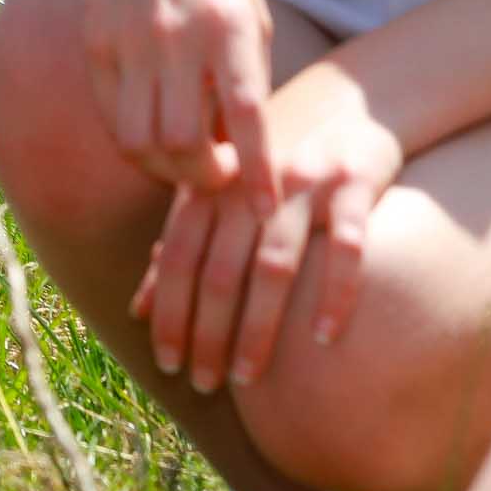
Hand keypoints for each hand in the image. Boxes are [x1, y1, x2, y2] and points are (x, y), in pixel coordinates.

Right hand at [70, 0, 278, 201]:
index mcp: (228, 23)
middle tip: (222, 178)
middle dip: (205, 178)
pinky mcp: (96, 43)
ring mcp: (129, 41)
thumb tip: (244, 143)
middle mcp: (177, 36)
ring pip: (141, 141)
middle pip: (183, 142)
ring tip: (188, 164)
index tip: (266, 210)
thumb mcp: (249, 4)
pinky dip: (134, 142)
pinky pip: (113, 116)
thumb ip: (247, 71)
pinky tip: (154, 138)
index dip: (257, 172)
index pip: (247, 115)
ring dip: (166, 169)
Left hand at [127, 70, 402, 394]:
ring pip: (274, 266)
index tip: (167, 365)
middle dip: (208, 334)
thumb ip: (178, 249)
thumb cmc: (269, 167)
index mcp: (211, 188)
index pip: (178, 258)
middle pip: (220, 270)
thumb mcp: (217, 198)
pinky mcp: (353, 187)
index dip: (169, 313)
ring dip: (259, 327)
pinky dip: (334, 294)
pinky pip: (344, 248)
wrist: (344, 105)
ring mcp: (303, 186)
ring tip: (249, 378)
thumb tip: (137, 312)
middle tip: (205, 385)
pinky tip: (323, 338)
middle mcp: (249, 187)